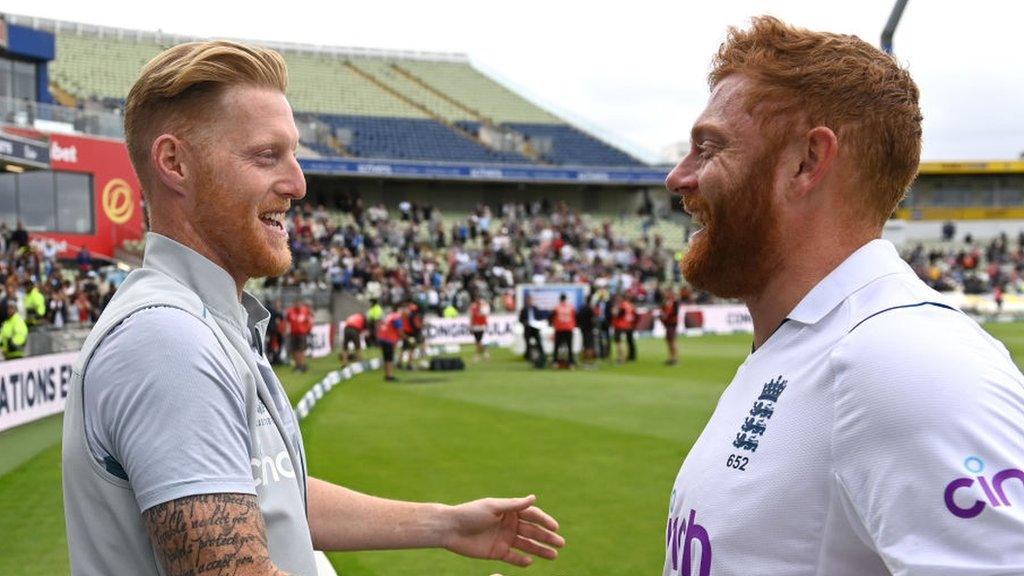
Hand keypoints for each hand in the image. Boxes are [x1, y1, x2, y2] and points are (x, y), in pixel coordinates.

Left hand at [442, 495, 564, 566]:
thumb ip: (514, 505)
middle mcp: (509, 524)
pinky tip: (530, 562)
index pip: (532, 515)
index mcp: (509, 510)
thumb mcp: (493, 507)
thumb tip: (534, 497)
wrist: (450, 529)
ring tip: (554, 556)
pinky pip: (513, 557)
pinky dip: (521, 560)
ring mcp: (504, 538)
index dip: (545, 521)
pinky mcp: (496, 552)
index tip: (556, 528)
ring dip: (540, 550)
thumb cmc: (470, 513)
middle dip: (547, 537)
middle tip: (561, 544)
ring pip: (526, 545)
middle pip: (532, 531)